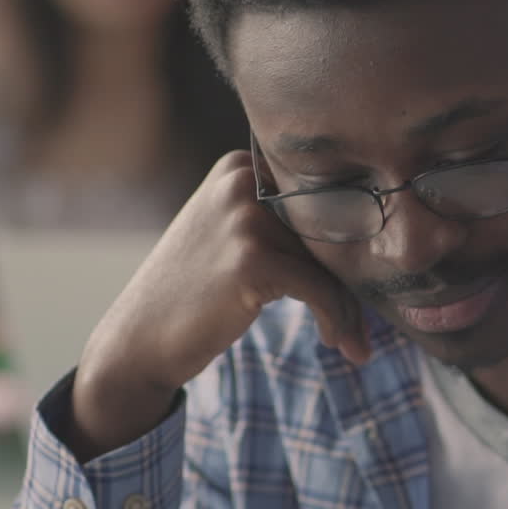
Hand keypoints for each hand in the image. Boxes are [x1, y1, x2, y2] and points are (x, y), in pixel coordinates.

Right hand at [71, 150, 369, 457]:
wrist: (139, 339)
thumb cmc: (195, 294)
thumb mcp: (231, 234)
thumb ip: (282, 218)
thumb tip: (369, 231)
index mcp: (240, 166)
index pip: (320, 194)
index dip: (350, 237)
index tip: (367, 277)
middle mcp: (242, 181)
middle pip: (330, 224)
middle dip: (354, 274)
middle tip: (368, 318)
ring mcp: (245, 218)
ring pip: (331, 259)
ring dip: (350, 306)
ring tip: (355, 340)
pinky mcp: (252, 259)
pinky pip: (321, 288)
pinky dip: (338, 319)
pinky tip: (337, 342)